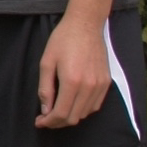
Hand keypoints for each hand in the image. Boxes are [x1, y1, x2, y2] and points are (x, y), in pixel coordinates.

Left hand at [36, 14, 111, 128]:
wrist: (85, 24)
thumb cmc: (63, 40)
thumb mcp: (46, 62)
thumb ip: (45, 89)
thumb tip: (46, 110)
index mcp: (72, 81)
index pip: (61, 113)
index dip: (48, 122)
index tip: (39, 122)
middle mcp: (89, 86)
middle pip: (74, 117)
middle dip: (57, 122)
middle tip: (45, 118)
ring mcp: (100, 85)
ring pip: (85, 114)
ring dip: (70, 117)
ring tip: (57, 110)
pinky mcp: (106, 82)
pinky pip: (95, 105)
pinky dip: (83, 109)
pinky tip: (72, 104)